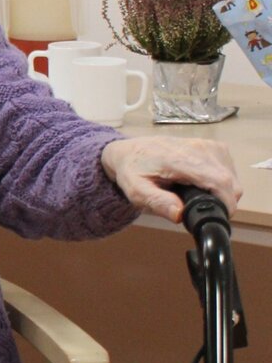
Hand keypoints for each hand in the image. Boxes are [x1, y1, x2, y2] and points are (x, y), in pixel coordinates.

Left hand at [100, 137, 240, 222]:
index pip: (219, 181)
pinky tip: (201, 184)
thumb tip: (179, 214)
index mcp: (181, 159)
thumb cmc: (132, 170)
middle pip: (230, 183)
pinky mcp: (214, 146)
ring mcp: (209, 146)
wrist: (130, 151)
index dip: (224, 203)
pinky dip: (221, 182)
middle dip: (221, 202)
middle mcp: (200, 149)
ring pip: (232, 178)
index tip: (216, 216)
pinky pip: (229, 171)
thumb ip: (158, 203)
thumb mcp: (136, 191)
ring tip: (195, 194)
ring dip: (221, 192)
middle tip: (197, 207)